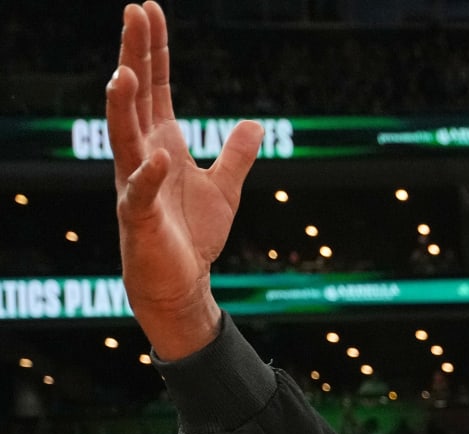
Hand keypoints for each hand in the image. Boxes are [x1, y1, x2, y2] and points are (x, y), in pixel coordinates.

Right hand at [109, 4, 262, 359]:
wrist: (180, 282)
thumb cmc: (194, 236)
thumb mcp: (225, 188)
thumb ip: (237, 155)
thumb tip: (256, 124)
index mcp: (162, 141)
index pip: (156, 85)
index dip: (154, 49)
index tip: (149, 9)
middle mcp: (143, 154)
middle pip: (135, 96)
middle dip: (134, 55)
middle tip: (133, 12)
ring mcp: (136, 183)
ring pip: (124, 137)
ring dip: (123, 105)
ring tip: (124, 72)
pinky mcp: (140, 217)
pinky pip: (141, 192)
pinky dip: (149, 175)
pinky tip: (160, 156)